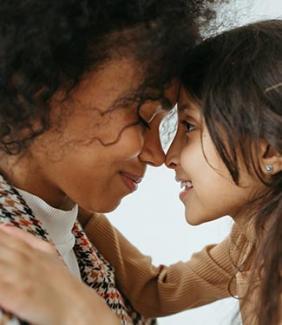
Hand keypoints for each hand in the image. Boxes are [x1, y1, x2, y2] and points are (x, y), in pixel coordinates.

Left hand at [0, 225, 118, 324]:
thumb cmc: (60, 282)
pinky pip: (0, 285)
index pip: (1, 236)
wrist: (77, 306)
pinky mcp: (18, 295)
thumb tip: (5, 226)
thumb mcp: (48, 252)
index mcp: (29, 250)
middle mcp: (23, 260)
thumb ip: (26, 238)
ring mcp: (20, 277)